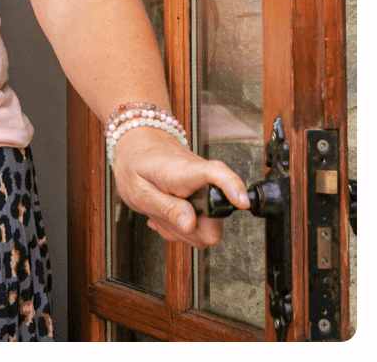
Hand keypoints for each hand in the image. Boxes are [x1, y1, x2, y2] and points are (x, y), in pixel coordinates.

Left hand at [110, 126, 249, 247]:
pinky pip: (199, 229)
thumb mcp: (138, 190)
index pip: (215, 173)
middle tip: (163, 215)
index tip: (242, 202)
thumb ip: (165, 208)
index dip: (232, 187)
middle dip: (190, 230)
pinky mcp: (204, 200)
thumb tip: (191, 224)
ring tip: (162, 209)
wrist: (138, 147)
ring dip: (182, 230)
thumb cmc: (135, 164)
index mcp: (183, 171)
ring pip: (206, 232)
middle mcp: (201, 180)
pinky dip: (181, 227)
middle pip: (213, 225)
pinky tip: (166, 212)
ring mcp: (205, 191)